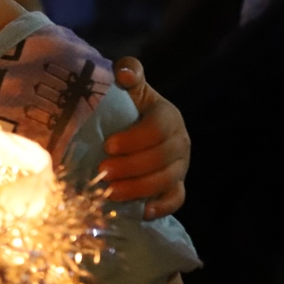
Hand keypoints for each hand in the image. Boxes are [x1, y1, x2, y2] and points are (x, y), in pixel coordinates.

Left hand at [99, 57, 187, 219]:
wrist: (132, 126)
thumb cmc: (126, 106)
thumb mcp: (128, 87)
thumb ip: (128, 72)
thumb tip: (124, 73)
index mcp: (168, 116)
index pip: (158, 128)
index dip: (135, 139)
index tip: (107, 145)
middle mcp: (180, 142)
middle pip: (163, 158)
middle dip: (132, 167)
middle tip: (102, 171)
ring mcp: (180, 166)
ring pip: (167, 181)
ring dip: (139, 189)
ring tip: (110, 192)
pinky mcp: (176, 185)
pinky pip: (176, 200)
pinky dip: (161, 207)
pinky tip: (141, 212)